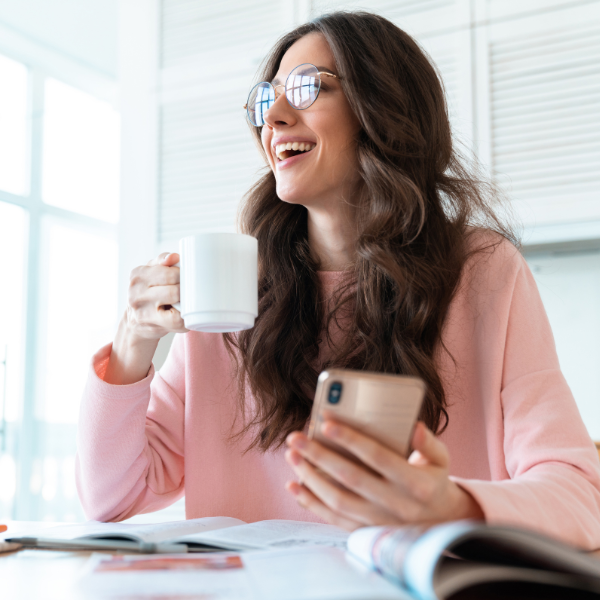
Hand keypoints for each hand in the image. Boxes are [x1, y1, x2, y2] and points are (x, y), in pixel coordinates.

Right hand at [125, 252, 188, 341]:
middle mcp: (136, 291)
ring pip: (175, 301)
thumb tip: (174, 256)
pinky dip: (184, 318)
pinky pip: (175, 320)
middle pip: (173, 288)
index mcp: (138, 274)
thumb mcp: (152, 272)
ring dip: (186, 302)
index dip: (183, 276)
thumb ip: (163, 260)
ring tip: (186, 302)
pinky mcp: (150, 324)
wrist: (135, 322)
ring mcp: (142, 310)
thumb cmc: (149, 293)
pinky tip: (184, 315)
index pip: (168, 272)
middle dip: (185, 289)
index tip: (187, 279)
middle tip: (189, 292)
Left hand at [284, 419, 483, 530]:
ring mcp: (379, 521)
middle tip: (296, 437)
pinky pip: (334, 519)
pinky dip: (311, 503)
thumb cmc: (434, 481)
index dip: (351, 440)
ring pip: (338, 500)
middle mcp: (396, 505)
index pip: (378, 457)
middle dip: (319, 456)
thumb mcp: (441, 460)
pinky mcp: (366, 531)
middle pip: (350, 478)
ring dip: (310, 477)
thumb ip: (429, 442)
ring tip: (292, 455)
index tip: (326, 423)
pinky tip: (294, 485)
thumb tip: (415, 427)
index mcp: (415, 484)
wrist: (440, 524)